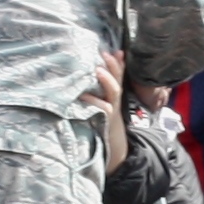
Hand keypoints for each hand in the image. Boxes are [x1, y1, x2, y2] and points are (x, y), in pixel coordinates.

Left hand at [86, 49, 128, 172]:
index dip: (118, 64)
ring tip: (97, 69)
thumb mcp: (103, 108)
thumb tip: (89, 80)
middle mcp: (115, 103)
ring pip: (113, 93)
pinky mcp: (105, 123)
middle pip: (118, 81)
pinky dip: (93, 102)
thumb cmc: (102, 127)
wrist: (113, 153)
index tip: (116, 50)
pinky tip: (83, 95)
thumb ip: (99, 94)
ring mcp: (111, 113)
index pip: (119, 77)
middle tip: (106, 54)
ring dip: (107, 80)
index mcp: (114, 98)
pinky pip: (102, 110)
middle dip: (114, 67)